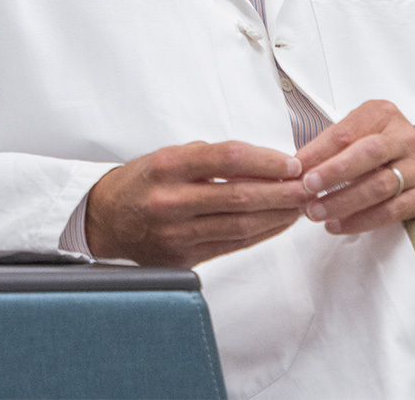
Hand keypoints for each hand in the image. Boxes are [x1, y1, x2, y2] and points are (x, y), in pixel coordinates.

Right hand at [85, 140, 308, 266]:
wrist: (105, 221)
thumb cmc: (140, 183)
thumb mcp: (167, 156)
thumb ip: (210, 158)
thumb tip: (262, 162)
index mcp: (166, 166)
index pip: (227, 158)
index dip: (265, 160)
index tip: (290, 162)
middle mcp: (171, 200)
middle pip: (240, 195)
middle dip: (282, 191)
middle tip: (309, 185)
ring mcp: (177, 232)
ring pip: (242, 224)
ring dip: (279, 215)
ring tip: (301, 205)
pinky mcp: (184, 257)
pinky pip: (233, 245)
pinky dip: (262, 233)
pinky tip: (279, 223)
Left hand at [295, 100, 414, 234]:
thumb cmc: (384, 145)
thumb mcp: (361, 130)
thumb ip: (332, 144)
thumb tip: (297, 166)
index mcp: (382, 115)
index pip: (345, 132)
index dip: (317, 152)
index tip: (295, 169)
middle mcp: (404, 138)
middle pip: (367, 154)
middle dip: (333, 173)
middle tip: (307, 188)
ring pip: (379, 186)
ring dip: (343, 202)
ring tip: (316, 212)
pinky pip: (391, 211)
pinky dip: (362, 220)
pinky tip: (338, 224)